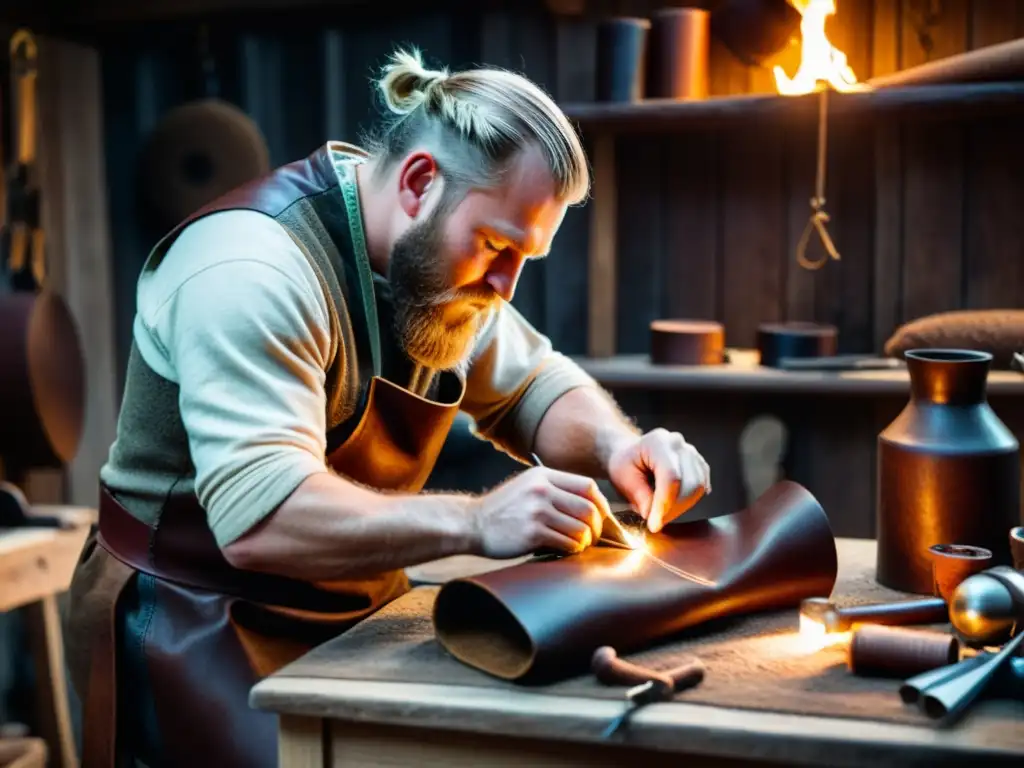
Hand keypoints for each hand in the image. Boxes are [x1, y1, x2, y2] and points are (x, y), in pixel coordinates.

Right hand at [471, 467, 610, 558]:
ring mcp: (537, 511)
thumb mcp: (528, 486)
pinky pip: (567, 543)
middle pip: (588, 508)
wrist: (472, 523)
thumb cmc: (504, 509)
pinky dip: (573, 549)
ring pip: (580, 528)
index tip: (602, 517)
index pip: (587, 486)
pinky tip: (567, 549)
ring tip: (579, 544)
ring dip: (585, 540)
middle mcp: (542, 490)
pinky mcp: (533, 533)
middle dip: (597, 526)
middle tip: (593, 536)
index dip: (601, 503)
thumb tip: (591, 508)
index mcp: (544, 475)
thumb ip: (555, 490)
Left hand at [606, 428, 710, 532]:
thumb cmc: (625, 464)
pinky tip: (671, 504)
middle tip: (656, 522)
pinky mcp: (699, 465)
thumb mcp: (622, 479)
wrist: (631, 455)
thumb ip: (638, 495)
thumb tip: (652, 514)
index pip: (671, 477)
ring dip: (681, 507)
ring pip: (698, 487)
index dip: (664, 504)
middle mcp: (679, 444)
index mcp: (658, 443)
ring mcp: (692, 453)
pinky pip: (701, 488)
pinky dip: (688, 501)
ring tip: (661, 512)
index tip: (654, 524)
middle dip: (673, 509)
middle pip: (690, 483)